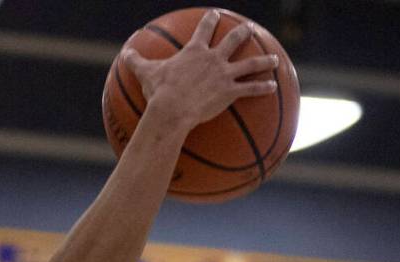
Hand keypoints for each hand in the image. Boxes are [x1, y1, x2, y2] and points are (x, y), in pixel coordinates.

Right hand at [123, 10, 278, 131]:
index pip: (204, 29)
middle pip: (233, 41)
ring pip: (250, 64)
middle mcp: (213, 59)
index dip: (211, 20)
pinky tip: (274, 88)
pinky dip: (263, 88)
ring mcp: (224, 74)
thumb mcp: (145, 73)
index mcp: (194, 51)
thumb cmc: (159, 91)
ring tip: (274, 59)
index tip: (216, 15)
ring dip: (264, 61)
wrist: (172, 109)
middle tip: (248, 30)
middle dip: (242, 34)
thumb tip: (125, 53)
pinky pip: (251, 89)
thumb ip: (137, 61)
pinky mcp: (230, 92)